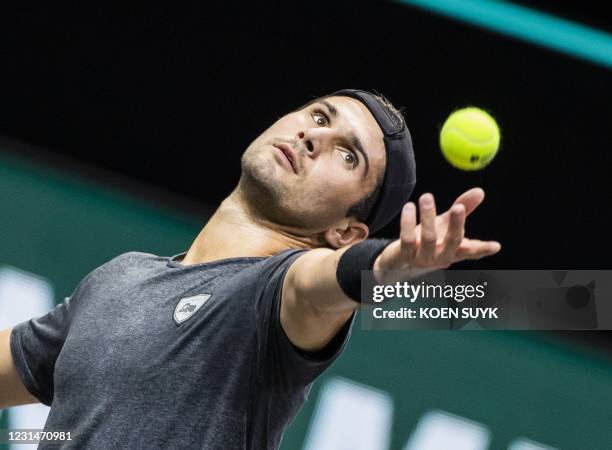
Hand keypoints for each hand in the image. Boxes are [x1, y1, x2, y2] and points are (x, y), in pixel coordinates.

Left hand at [373, 188, 500, 282]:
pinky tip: (409, 206)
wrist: (399, 263)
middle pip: (453, 242)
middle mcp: (442, 257)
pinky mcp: (405, 257)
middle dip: (456, 225)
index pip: (472, 251)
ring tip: (426, 196)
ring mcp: (423, 259)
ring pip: (429, 239)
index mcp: (455, 251)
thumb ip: (463, 208)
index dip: (483, 249)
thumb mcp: (445, 224)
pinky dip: (408, 222)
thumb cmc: (427, 241)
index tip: (495, 246)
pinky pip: (407, 239)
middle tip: (458, 207)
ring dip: (428, 216)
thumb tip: (480, 191)